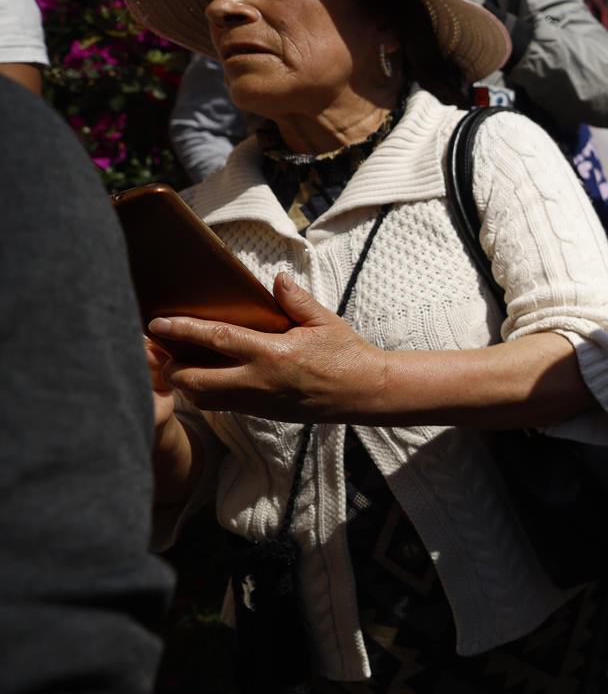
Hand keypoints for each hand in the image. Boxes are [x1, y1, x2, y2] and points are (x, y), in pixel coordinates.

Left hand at [147, 273, 388, 422]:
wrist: (364, 393)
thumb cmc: (346, 355)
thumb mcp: (324, 322)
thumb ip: (296, 300)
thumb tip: (276, 279)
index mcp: (273, 354)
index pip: (216, 340)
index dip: (182, 331)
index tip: (157, 323)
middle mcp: (259, 381)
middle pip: (195, 381)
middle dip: (170, 367)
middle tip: (162, 351)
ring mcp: (258, 402)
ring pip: (203, 399)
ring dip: (186, 384)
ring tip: (181, 364)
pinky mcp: (262, 414)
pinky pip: (222, 406)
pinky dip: (206, 393)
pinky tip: (208, 376)